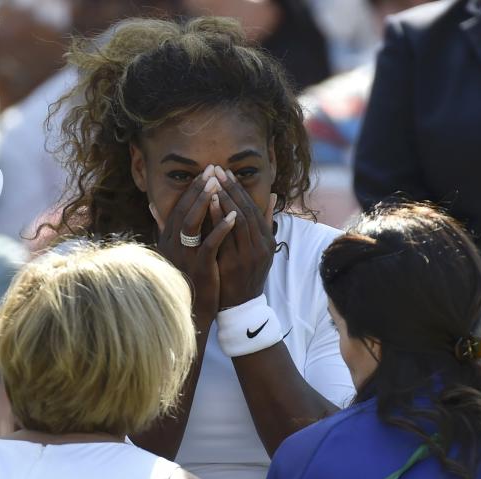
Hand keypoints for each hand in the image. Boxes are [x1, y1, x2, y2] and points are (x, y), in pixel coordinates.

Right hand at [154, 165, 238, 321]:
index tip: (204, 174)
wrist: (189, 311)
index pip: (178, 208)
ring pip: (192, 223)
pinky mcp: (198, 267)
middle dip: (199, 189)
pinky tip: (234, 216)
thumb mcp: (170, 252)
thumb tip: (152, 206)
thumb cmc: (182, 280)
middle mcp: (172, 246)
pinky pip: (209, 244)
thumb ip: (163, 228)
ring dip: (206, 202)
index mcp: (167, 240)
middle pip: (184, 210)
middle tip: (213, 171)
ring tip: (219, 186)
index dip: (191, 190)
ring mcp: (184, 256)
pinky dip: (221, 228)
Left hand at [209, 167, 276, 308]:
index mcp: (266, 240)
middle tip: (216, 170)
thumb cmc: (245, 275)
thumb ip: (264, 223)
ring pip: (239, 220)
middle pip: (246, 210)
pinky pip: (228, 236)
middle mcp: (261, 246)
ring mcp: (249, 255)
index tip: (225, 173)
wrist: (240, 306)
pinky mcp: (236, 263)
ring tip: (212, 182)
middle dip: (230, 189)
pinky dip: (220, 217)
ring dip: (225, 199)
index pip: (253, 208)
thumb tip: (271, 196)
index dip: (239, 189)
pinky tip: (209, 204)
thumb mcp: (260, 249)